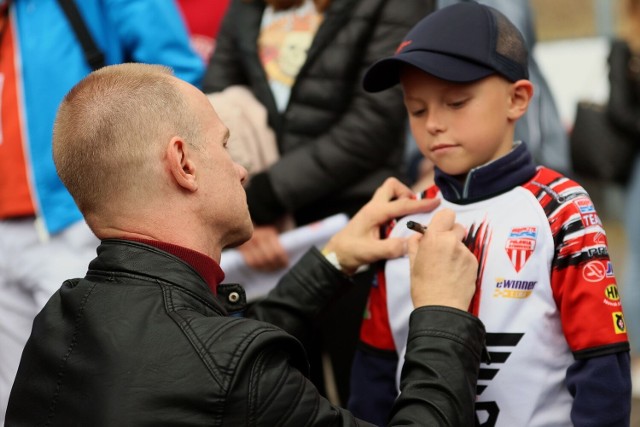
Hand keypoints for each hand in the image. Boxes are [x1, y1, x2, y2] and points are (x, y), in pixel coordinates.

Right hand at [238, 225, 288, 270]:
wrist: (242, 227)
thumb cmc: (261, 235)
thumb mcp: (269, 235)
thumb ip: (276, 244)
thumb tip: (285, 261)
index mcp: (269, 234)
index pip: (278, 252)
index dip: (282, 260)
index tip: (285, 265)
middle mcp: (259, 237)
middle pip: (270, 258)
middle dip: (275, 265)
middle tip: (278, 268)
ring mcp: (249, 242)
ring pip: (260, 261)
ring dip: (266, 268)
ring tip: (270, 269)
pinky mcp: (241, 248)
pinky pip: (250, 262)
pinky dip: (256, 267)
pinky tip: (261, 268)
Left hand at [323, 177, 439, 273]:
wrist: (336, 255)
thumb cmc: (350, 252)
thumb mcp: (370, 253)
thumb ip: (390, 248)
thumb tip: (409, 244)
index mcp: (374, 212)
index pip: (401, 204)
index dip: (420, 204)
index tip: (436, 202)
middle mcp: (374, 207)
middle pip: (392, 186)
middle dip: (406, 193)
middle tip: (414, 210)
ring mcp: (373, 210)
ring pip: (390, 193)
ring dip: (402, 201)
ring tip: (409, 218)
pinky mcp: (373, 216)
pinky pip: (389, 204)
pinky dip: (398, 209)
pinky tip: (401, 225)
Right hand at [408, 209, 477, 310]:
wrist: (441, 309)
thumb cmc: (424, 288)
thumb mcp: (413, 263)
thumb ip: (416, 244)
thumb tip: (419, 236)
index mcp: (434, 239)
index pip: (446, 214)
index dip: (442, 221)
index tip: (438, 228)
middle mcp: (452, 242)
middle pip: (457, 226)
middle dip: (450, 234)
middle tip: (441, 248)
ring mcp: (465, 253)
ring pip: (462, 243)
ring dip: (455, 249)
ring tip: (446, 267)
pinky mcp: (474, 263)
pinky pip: (468, 255)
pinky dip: (462, 261)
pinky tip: (453, 274)